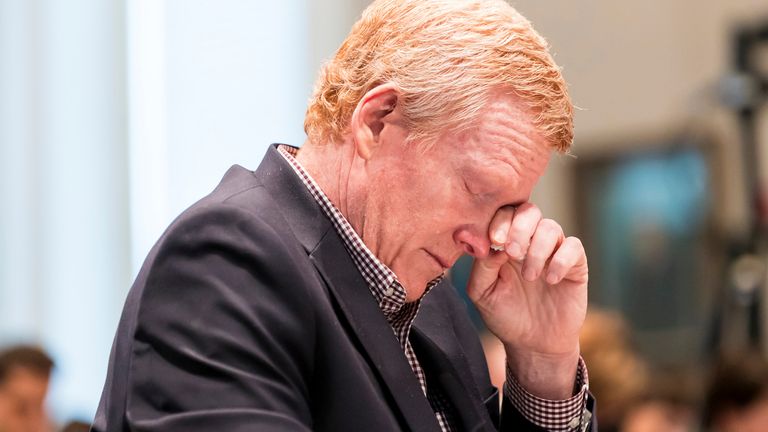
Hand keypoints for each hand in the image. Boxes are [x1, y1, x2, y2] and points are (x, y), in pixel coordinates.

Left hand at [466, 203, 587, 397]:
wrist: (533, 344)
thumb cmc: (504, 315)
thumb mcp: (483, 293)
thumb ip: (482, 266)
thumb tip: (494, 245)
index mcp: (504, 242)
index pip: (504, 213)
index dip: (500, 221)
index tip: (495, 241)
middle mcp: (529, 241)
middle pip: (529, 211)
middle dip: (520, 228)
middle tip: (513, 252)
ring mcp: (553, 251)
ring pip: (551, 227)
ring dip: (538, 249)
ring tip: (530, 276)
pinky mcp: (574, 265)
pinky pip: (574, 246)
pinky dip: (561, 260)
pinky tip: (550, 280)